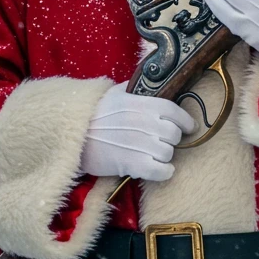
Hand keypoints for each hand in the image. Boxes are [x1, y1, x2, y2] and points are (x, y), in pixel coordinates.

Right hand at [80, 83, 196, 182]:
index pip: (173, 111)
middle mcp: (142, 122)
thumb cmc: (92, 113)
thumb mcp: (114, 93)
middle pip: (174, 134)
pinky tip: (159, 170)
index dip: (185, 120)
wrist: (70, 133)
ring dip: (164, 156)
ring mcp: (137, 143)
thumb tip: (153, 86)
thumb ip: (136, 90)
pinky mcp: (130, 164)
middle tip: (162, 141)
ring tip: (153, 155)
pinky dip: (164, 172)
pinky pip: (160, 171)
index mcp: (140, 103)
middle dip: (171, 140)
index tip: (188, 127)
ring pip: (168, 153)